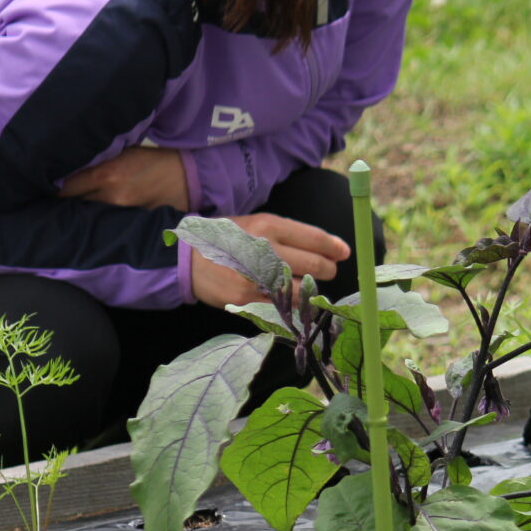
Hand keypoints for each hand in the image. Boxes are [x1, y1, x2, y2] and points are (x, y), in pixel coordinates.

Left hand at [57, 146, 189, 211]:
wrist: (188, 177)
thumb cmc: (153, 160)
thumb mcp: (123, 153)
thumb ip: (97, 162)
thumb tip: (68, 168)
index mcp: (106, 174)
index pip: (64, 187)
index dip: (50, 187)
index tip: (39, 187)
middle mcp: (111, 197)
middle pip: (73, 205)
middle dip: (62, 202)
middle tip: (47, 200)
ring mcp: (122, 214)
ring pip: (88, 217)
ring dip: (80, 213)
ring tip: (68, 210)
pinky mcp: (133, 224)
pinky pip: (108, 224)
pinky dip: (99, 221)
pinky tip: (94, 219)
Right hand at [188, 212, 351, 309]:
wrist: (186, 258)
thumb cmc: (227, 239)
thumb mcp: (254, 224)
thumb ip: (287, 235)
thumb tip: (327, 248)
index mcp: (268, 226)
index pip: (314, 238)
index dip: (334, 247)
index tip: (344, 252)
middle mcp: (265, 249)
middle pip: (315, 265)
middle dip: (328, 269)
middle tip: (328, 270)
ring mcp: (257, 277)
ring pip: (302, 289)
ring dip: (309, 290)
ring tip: (303, 285)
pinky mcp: (248, 299)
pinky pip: (283, 306)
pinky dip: (291, 304)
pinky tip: (288, 299)